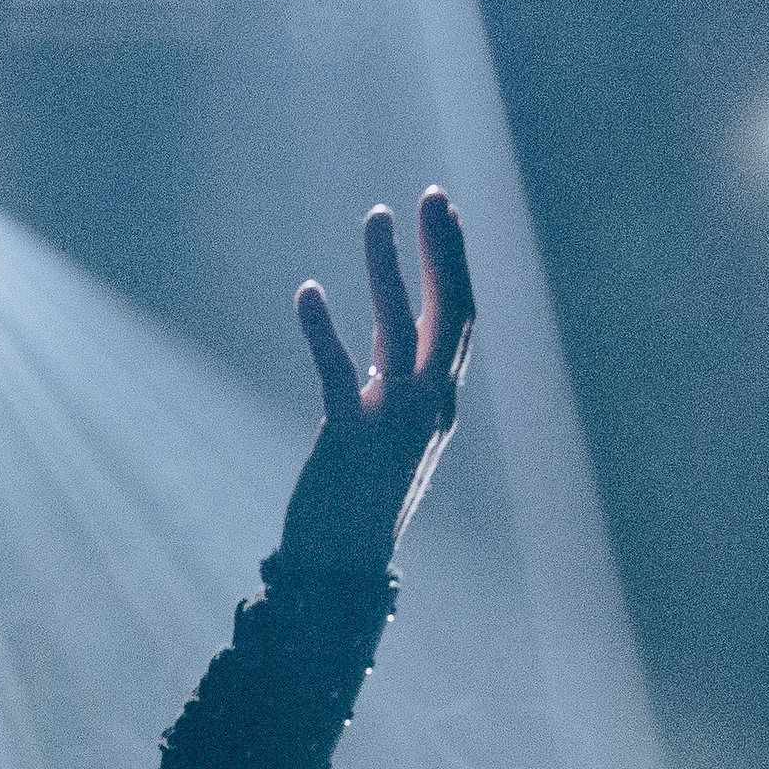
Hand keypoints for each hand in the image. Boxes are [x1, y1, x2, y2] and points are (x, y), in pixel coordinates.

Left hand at [278, 190, 478, 574]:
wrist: (340, 572)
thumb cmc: (362, 501)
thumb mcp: (391, 430)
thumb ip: (396, 383)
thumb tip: (390, 339)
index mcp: (442, 401)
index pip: (460, 318)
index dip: (454, 262)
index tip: (444, 209)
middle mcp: (431, 407)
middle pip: (449, 314)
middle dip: (442, 252)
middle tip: (430, 196)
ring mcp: (394, 424)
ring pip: (401, 332)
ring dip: (389, 270)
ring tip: (377, 218)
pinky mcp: (350, 442)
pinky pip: (340, 376)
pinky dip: (324, 333)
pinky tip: (308, 292)